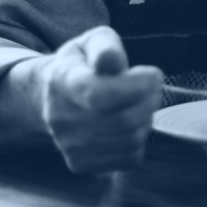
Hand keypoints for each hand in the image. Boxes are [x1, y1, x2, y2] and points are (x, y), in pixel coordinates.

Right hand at [40, 26, 162, 173]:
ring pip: (129, 139)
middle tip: (153, 88)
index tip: (154, 74)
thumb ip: (106, 47)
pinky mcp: (81, 164)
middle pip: (122, 119)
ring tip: (143, 103)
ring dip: (147, 119)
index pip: (100, 94)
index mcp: (63, 81)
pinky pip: (130, 158)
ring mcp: (69, 145)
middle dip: (149, 100)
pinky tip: (132, 124)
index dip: (136, 86)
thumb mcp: (92, 42)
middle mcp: (61, 117)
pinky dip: (140, 140)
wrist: (53, 96)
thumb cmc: (83, 64)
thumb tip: (114, 60)